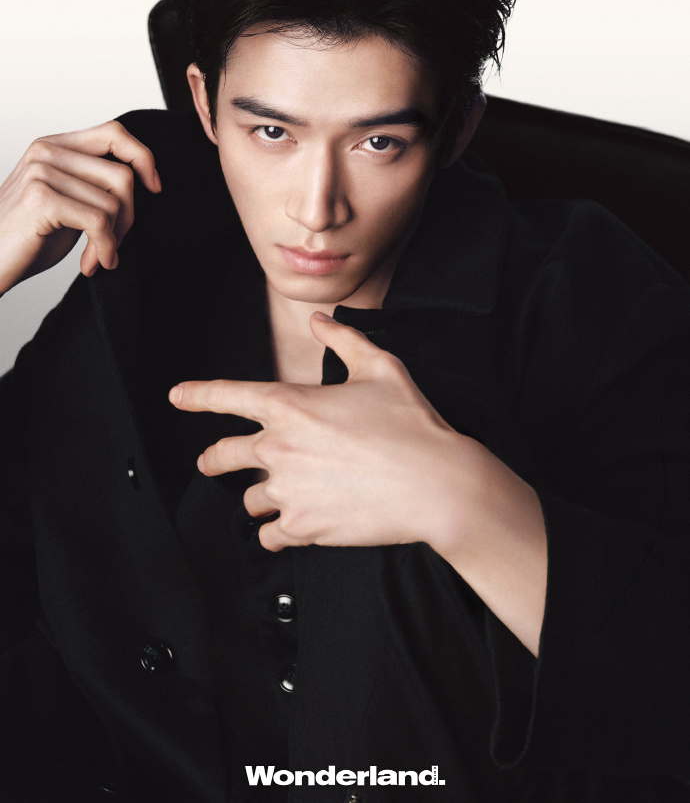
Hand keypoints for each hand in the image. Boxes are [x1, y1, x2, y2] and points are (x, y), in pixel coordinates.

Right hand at [0, 121, 160, 293]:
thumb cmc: (28, 237)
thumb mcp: (68, 202)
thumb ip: (95, 185)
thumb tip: (145, 180)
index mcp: (55, 146)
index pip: (114, 133)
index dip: (143, 157)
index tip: (155, 186)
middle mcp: (47, 152)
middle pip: (122, 176)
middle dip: (128, 218)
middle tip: (114, 245)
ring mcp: (42, 172)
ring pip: (113, 204)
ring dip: (113, 240)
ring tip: (98, 257)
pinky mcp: (42, 199)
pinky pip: (99, 223)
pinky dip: (104, 248)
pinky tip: (92, 263)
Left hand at [169, 312, 478, 552]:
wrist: (435, 484)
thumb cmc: (410, 425)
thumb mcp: (380, 368)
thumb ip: (343, 339)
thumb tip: (320, 321)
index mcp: (291, 406)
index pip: (227, 396)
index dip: (197, 394)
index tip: (178, 396)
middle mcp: (278, 448)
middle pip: (222, 455)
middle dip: (212, 458)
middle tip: (210, 461)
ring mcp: (287, 490)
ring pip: (248, 498)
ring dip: (257, 495)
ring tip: (273, 496)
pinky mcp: (302, 526)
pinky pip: (268, 534)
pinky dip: (274, 531)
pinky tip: (286, 527)